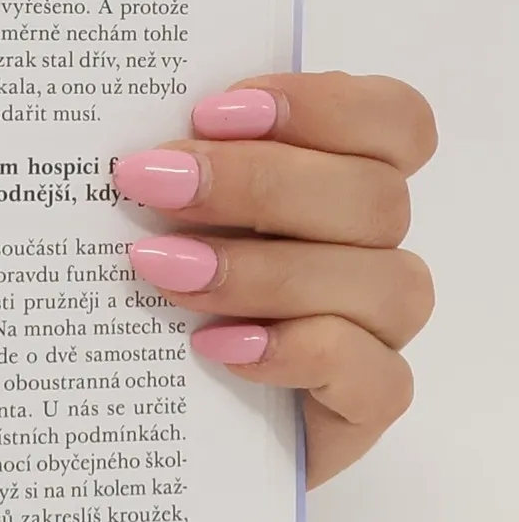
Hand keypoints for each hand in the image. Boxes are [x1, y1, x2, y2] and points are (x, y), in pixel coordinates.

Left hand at [114, 74, 435, 487]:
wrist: (135, 417)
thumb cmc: (139, 297)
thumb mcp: (147, 218)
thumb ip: (167, 167)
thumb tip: (128, 137)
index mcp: (338, 181)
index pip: (393, 121)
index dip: (323, 104)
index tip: (213, 112)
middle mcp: (369, 250)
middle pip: (375, 197)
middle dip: (258, 182)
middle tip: (152, 184)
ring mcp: (374, 331)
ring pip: (382, 282)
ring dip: (264, 269)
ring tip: (164, 270)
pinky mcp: (361, 407)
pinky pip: (376, 377)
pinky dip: (300, 353)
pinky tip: (219, 347)